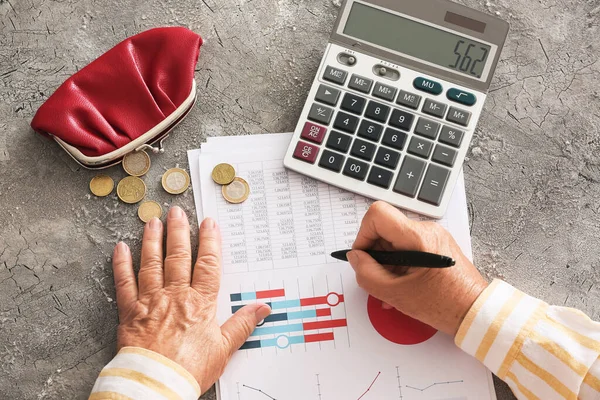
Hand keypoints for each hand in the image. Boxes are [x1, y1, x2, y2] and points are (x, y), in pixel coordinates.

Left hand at [111, 206, 270, 392]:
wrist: (157, 383)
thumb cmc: (190, 369)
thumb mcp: (224, 348)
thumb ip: (242, 324)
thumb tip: (262, 308)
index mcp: (200, 303)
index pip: (208, 264)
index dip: (210, 242)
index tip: (209, 224)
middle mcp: (175, 296)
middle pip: (178, 257)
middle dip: (179, 231)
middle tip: (177, 212)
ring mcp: (151, 301)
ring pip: (152, 263)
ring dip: (153, 240)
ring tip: (153, 221)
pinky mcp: (130, 312)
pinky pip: (124, 283)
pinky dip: (121, 264)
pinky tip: (120, 248)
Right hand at [347, 201, 487, 335]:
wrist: (475, 313)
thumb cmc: (444, 304)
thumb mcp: (395, 294)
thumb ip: (367, 273)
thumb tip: (355, 258)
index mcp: (417, 237)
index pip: (377, 214)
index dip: (363, 235)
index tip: (363, 257)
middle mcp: (427, 230)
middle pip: (385, 229)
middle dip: (375, 254)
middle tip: (377, 278)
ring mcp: (433, 236)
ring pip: (394, 240)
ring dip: (386, 263)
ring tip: (391, 288)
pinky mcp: (437, 245)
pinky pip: (408, 247)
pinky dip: (399, 264)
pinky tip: (401, 285)